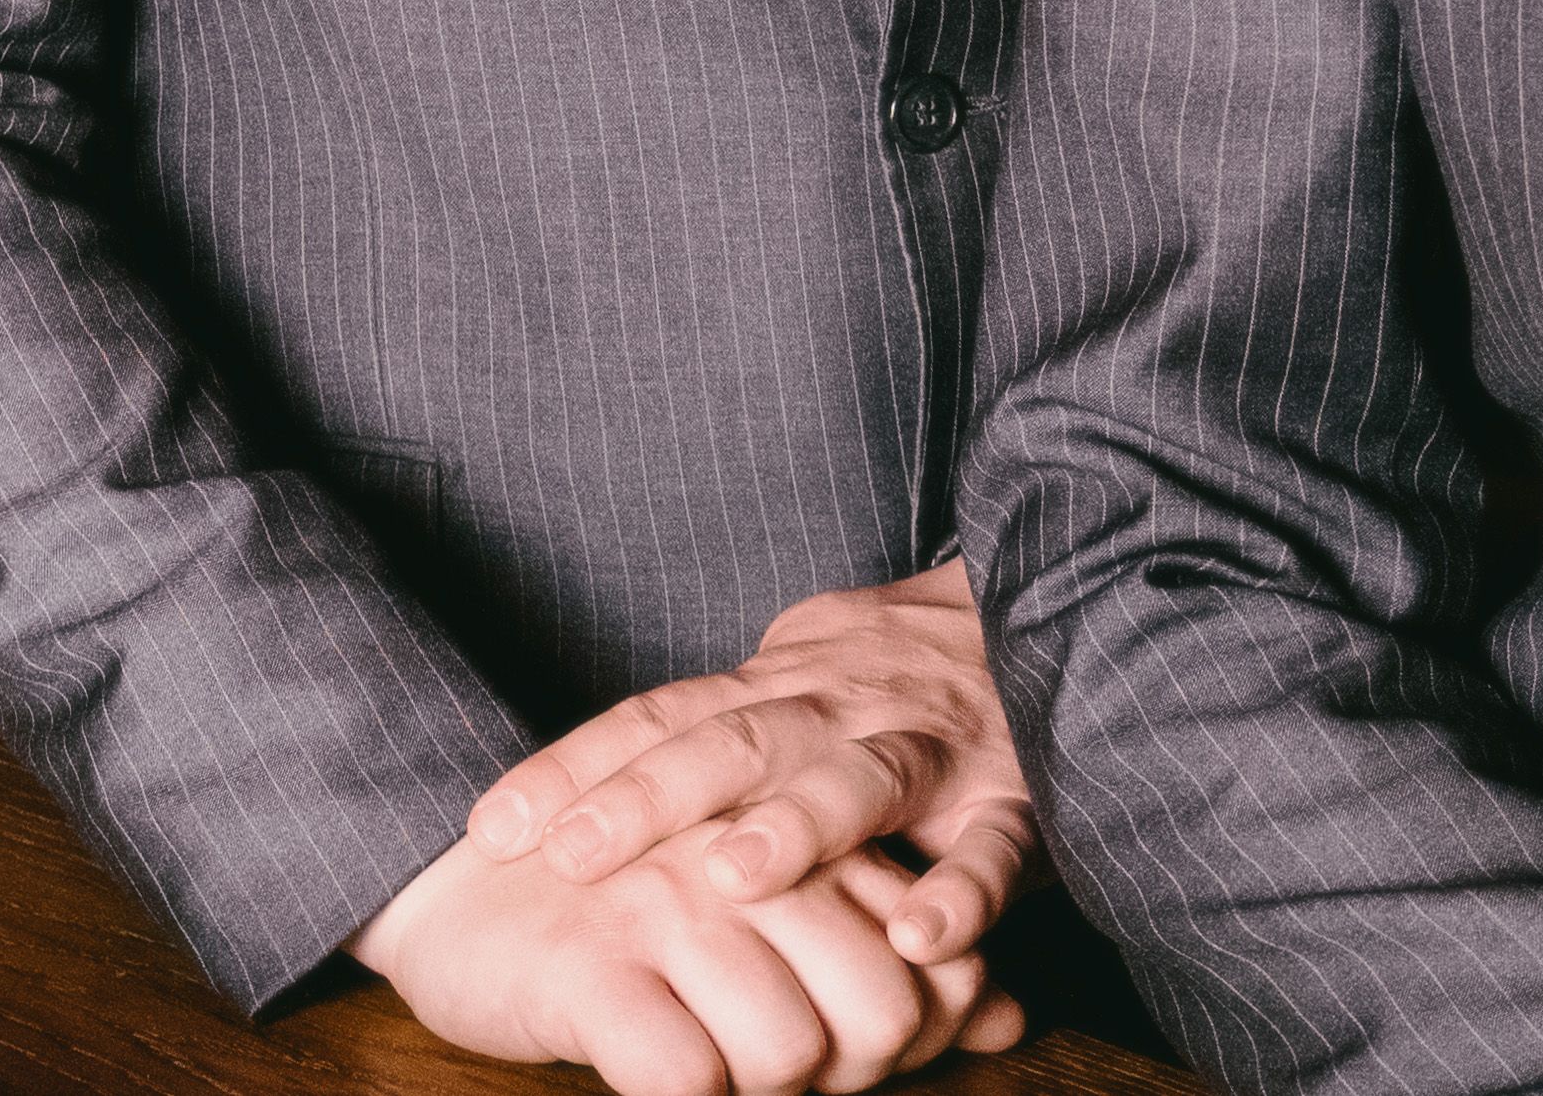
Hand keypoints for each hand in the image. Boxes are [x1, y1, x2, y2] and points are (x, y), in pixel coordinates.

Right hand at [358, 818, 1024, 1095]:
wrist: (448, 893)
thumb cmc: (629, 916)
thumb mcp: (768, 919)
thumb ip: (889, 955)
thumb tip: (1006, 1015)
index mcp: (796, 836)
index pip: (925, 958)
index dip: (911, 1034)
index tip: (854, 1049)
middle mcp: (742, 862)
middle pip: (878, 1009)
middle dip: (852, 1076)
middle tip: (786, 1073)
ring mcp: (663, 911)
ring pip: (790, 1052)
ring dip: (762, 1094)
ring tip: (713, 1069)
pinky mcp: (587, 971)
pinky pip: (679, 1076)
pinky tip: (660, 1079)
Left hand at [467, 563, 1033, 963]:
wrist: (1052, 606)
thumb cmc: (894, 674)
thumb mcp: (794, 685)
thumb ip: (711, 737)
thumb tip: (572, 802)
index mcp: (778, 687)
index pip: (658, 718)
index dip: (574, 769)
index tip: (491, 828)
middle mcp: (840, 706)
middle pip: (734, 743)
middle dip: (650, 799)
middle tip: (575, 855)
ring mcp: (932, 747)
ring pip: (858, 779)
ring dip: (797, 825)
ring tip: (733, 878)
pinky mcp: (1018, 799)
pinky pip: (993, 847)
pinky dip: (960, 890)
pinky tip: (918, 935)